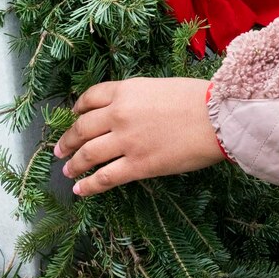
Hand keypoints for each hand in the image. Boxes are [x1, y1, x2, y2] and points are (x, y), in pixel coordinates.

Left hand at [54, 77, 223, 196]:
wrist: (218, 117)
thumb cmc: (199, 99)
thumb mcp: (162, 87)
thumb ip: (140, 99)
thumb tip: (130, 113)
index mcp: (126, 91)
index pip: (90, 98)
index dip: (78, 109)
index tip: (74, 116)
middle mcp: (119, 114)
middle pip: (82, 128)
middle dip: (68, 140)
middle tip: (60, 148)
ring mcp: (126, 141)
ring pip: (88, 154)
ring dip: (74, 163)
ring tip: (67, 170)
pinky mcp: (138, 165)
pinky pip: (105, 177)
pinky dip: (89, 185)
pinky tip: (80, 190)